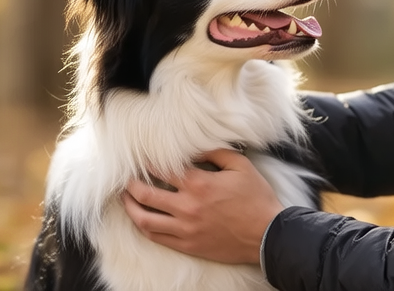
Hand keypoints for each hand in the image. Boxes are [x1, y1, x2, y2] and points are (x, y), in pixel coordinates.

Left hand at [122, 148, 284, 264]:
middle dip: (131, 184)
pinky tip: (140, 219)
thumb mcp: (240, 166)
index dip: (148, 162)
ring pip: (145, 219)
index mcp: (199, 184)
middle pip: (146, 194)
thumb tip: (195, 147)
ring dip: (130, 207)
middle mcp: (187, 207)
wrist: (268, 235)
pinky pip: (157, 237)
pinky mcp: (188, 245)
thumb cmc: (256, 198)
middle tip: (125, 177)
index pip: (162, 170)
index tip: (140, 157)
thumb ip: (215, 153)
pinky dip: (144, 227)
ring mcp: (186, 229)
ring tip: (125, 198)